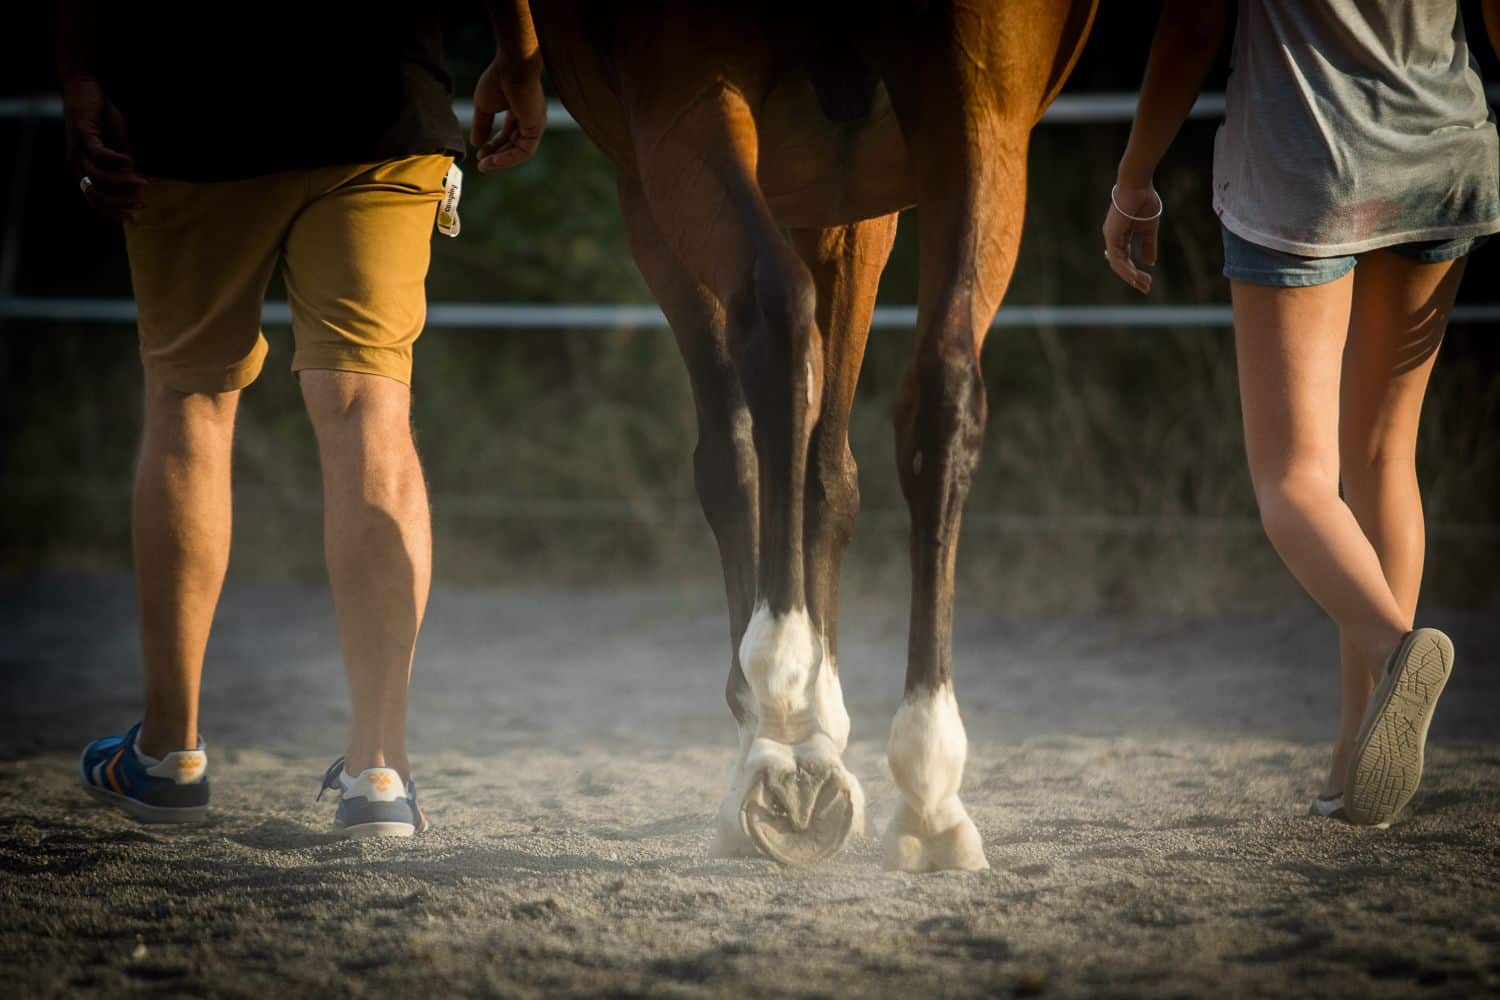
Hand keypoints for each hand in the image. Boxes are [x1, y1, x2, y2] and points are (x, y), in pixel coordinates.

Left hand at [61, 75, 144, 221]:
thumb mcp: (120, 147)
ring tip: (145, 180)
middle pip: (96, 196)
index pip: (95, 202)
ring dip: (125, 181)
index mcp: (84, 171)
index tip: (136, 217)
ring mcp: (77, 151)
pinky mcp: (82, 135)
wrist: (86, 88)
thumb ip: (126, 168)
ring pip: (99, 177)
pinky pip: (99, 155)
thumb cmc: (103, 118)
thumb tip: (140, 189)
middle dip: (121, 202)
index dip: (114, 213)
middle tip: (143, 202)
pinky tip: (131, 159)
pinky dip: (117, 160)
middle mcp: (77, 165)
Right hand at [470, 57, 545, 170]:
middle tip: (482, 165)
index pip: (507, 134)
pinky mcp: (537, 128)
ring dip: (502, 160)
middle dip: (496, 155)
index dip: (492, 145)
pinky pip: (524, 151)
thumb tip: (475, 144)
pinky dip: (509, 158)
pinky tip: (494, 161)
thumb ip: (481, 125)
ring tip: (485, 166)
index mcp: (518, 110)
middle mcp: (529, 118)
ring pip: (519, 151)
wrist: (512, 66)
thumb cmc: (497, 80)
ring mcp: (535, 124)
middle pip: (513, 144)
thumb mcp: (484, 107)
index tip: (479, 154)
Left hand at [1102, 181, 1160, 293]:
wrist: (1139, 185)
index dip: (1135, 272)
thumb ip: (1148, 246)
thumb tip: (1150, 263)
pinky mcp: (1111, 235)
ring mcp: (1110, 237)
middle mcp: (1113, 238)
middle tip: (1146, 288)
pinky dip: (1126, 268)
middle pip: (1120, 265)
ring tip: (1143, 285)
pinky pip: (1117, 257)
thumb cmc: (1144, 201)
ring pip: (1117, 264)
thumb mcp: (1149, 229)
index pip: (1125, 259)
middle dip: (1133, 278)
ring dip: (1130, 276)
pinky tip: (1135, 276)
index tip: (1148, 281)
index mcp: (1120, 236)